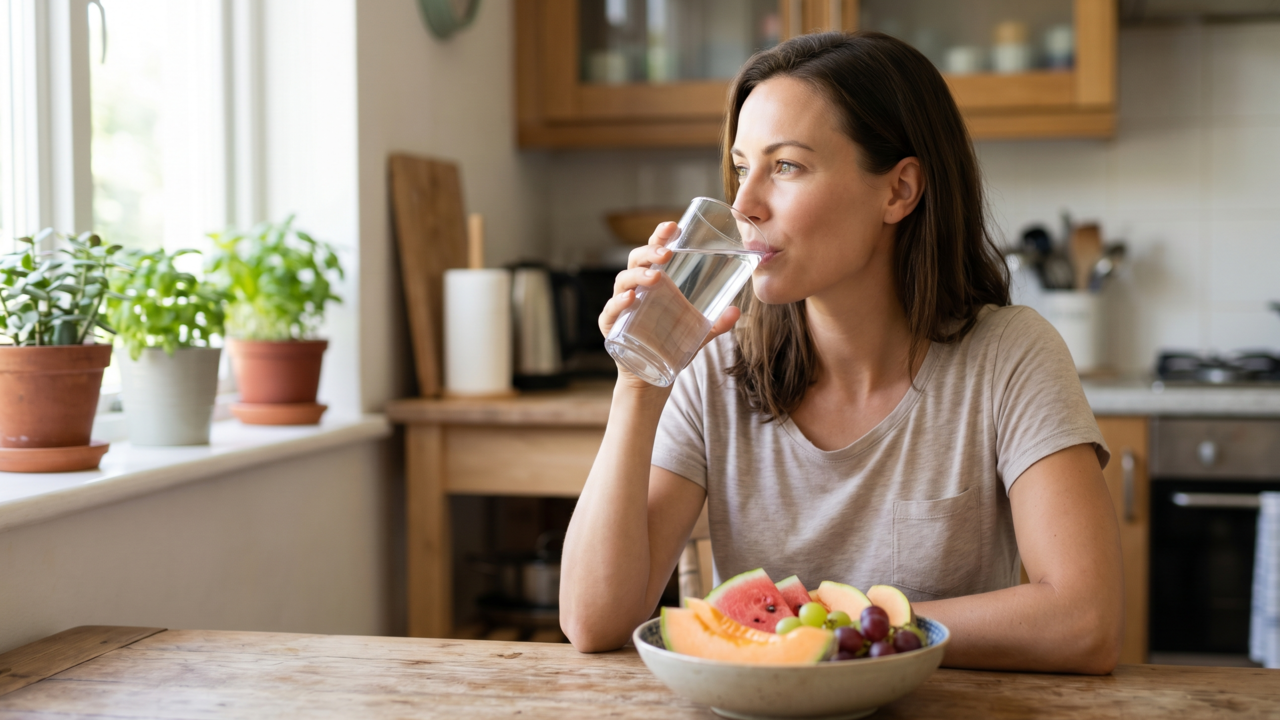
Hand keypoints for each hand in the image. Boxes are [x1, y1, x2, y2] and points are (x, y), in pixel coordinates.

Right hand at [599, 222, 741, 390]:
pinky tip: (631, 299)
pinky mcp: (611, 327)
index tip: (673, 225)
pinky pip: (611, 311)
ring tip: (656, 276)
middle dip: (650, 251)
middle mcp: (635, 289)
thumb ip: (716, 323)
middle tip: (667, 252)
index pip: (654, 252)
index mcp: (654, 282)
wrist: (651, 378)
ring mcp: (621, 307)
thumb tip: (737, 310)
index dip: (660, 236)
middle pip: (636, 260)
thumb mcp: (697, 333)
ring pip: (622, 281)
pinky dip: (618, 303)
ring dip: (638, 275)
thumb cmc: (670, 346)